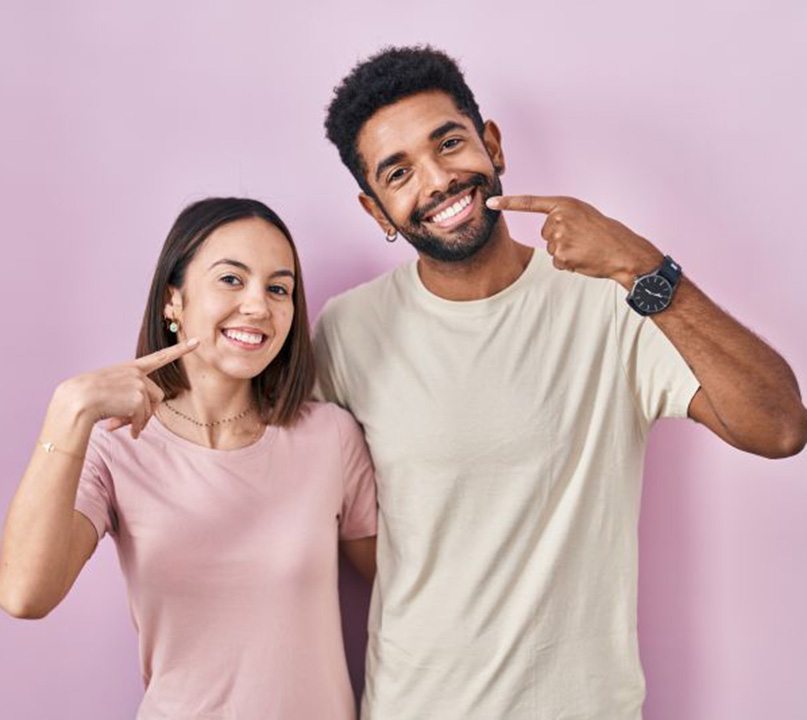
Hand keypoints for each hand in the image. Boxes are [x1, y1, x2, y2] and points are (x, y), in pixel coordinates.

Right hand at [55, 338, 198, 438]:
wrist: (75, 400)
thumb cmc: (86, 398)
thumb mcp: (110, 393)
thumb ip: (130, 400)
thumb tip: (141, 422)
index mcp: (130, 368)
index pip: (159, 357)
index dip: (180, 350)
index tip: (198, 341)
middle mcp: (137, 373)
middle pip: (157, 396)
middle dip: (146, 412)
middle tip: (129, 423)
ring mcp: (138, 383)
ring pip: (150, 409)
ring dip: (138, 422)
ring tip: (118, 425)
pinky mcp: (138, 396)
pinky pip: (143, 418)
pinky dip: (136, 427)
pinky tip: (120, 429)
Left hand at [486, 195, 662, 286]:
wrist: (623, 251)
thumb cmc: (606, 234)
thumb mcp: (584, 216)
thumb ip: (564, 217)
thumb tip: (549, 231)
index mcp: (565, 204)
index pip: (531, 203)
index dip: (509, 203)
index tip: (490, 203)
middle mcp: (559, 217)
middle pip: (545, 233)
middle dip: (561, 240)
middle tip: (583, 240)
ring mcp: (560, 236)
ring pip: (551, 249)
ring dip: (566, 253)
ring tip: (586, 248)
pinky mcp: (562, 254)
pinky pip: (557, 263)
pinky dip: (568, 265)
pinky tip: (584, 259)